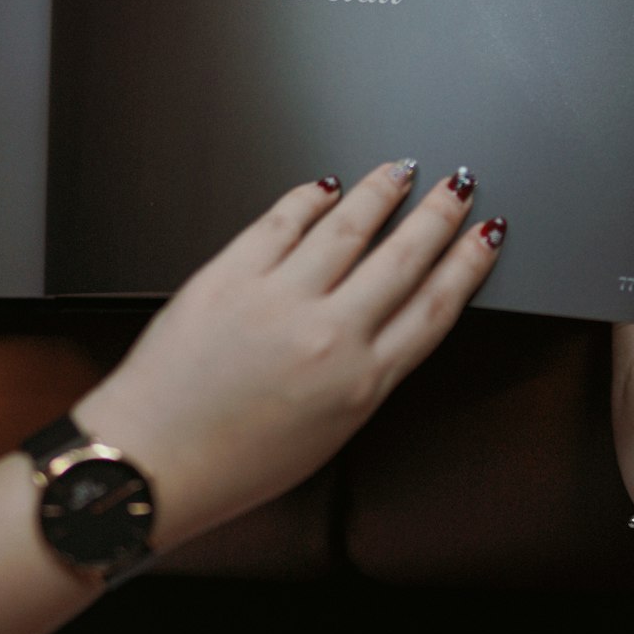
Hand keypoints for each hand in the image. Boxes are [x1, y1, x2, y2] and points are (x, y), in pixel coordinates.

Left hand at [73, 162, 504, 550]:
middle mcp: (328, 335)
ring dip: (382, 191)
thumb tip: (382, 320)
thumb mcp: (327, 433)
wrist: (148, 462)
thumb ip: (363, 374)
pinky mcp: (231, 274)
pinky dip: (310, 196)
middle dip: (439, 214)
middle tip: (458, 185)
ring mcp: (278, 299)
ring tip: (401, 170)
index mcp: (359, 383)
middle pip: (404, 257)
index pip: (434, 306)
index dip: (468, 264)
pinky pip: (282, 220)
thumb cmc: (230, 463)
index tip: (486, 235)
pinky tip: (326, 184)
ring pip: (349, 226)